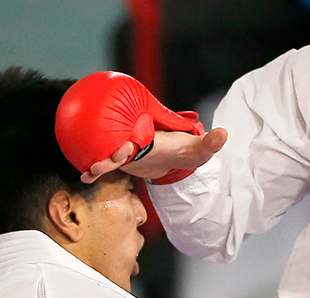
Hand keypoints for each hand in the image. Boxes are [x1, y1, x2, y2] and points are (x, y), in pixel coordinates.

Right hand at [81, 127, 227, 183]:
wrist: (173, 155)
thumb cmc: (183, 148)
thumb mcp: (196, 149)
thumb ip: (209, 143)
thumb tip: (224, 133)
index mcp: (149, 135)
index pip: (137, 136)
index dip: (131, 142)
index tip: (124, 148)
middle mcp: (134, 140)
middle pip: (118, 145)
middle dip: (109, 153)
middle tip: (99, 163)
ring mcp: (126, 152)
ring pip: (107, 154)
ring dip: (97, 162)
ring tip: (88, 171)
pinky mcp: (122, 162)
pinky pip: (106, 165)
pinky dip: (95, 169)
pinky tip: (85, 177)